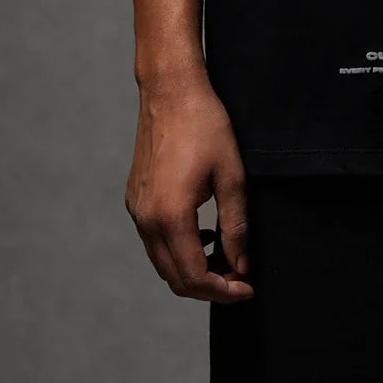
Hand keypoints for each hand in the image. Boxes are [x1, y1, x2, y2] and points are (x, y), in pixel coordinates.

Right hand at [125, 71, 252, 302]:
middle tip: (240, 279)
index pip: (195, 277)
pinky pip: (154, 242)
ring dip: (192, 271)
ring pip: (162, 263)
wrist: (170, 91)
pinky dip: (178, 251)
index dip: (224, 291)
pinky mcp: (135, 200)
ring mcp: (137, 211)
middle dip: (209, 287)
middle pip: (175, 279)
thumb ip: (235, 225)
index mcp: (171, 216)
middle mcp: (147, 220)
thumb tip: (240, 264)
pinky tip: (202, 236)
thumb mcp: (232, 175)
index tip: (247, 287)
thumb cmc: (205, 125)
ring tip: (225, 258)